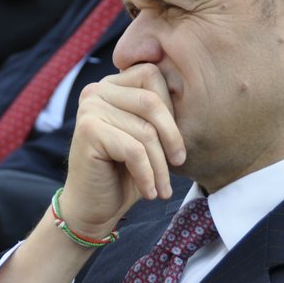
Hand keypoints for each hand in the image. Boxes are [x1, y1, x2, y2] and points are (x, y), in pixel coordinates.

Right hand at [59, 63, 183, 236]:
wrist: (92, 207)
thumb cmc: (125, 172)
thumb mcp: (148, 136)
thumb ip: (160, 111)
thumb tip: (195, 93)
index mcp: (112, 84)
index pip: (152, 75)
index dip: (172, 109)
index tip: (176, 146)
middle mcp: (96, 90)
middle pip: (151, 101)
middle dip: (171, 137)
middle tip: (178, 164)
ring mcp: (89, 108)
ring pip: (145, 130)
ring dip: (160, 166)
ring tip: (163, 188)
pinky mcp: (88, 131)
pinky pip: (134, 150)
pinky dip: (147, 175)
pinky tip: (149, 192)